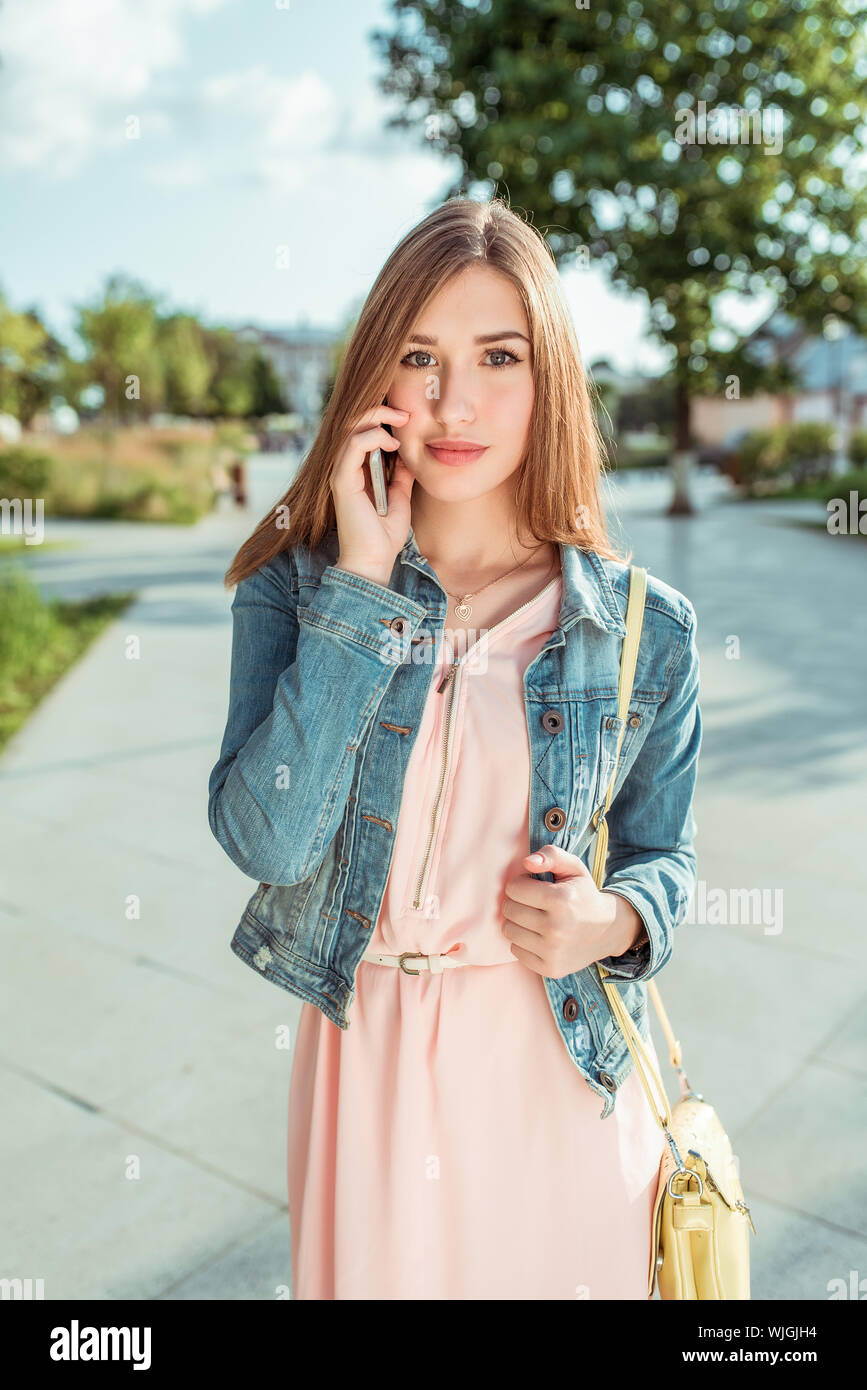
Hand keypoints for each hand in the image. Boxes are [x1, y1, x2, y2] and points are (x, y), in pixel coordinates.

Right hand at [331, 404, 415, 583]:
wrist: (373, 561)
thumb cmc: (384, 535)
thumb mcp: (400, 497)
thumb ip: (400, 475)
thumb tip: (408, 454)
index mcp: (356, 471)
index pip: (361, 431)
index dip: (381, 417)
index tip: (407, 416)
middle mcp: (345, 468)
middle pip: (353, 423)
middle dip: (379, 410)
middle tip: (404, 411)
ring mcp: (340, 473)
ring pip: (350, 428)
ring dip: (377, 418)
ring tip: (401, 420)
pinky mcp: (341, 481)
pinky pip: (352, 446)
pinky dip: (373, 438)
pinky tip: (392, 444)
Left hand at [501, 844, 644, 977]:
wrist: (607, 930)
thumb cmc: (583, 894)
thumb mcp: (573, 867)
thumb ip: (551, 855)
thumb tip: (527, 862)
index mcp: (562, 900)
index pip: (513, 889)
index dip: (522, 884)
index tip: (535, 887)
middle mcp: (557, 928)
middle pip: (509, 910)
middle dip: (517, 902)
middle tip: (534, 903)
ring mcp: (553, 951)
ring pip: (509, 931)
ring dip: (518, 922)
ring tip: (536, 918)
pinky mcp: (550, 968)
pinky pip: (515, 951)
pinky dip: (523, 942)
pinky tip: (539, 936)